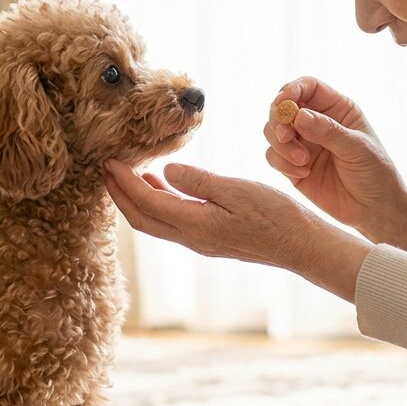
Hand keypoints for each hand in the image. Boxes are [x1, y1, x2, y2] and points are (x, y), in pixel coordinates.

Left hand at [102, 159, 371, 299]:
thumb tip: (165, 171)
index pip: (146, 202)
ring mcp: (200, 241)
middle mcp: (192, 238)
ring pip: (155, 222)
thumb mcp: (237, 190)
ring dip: (135, 200)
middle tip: (105, 168)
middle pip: (142, 218)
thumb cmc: (275, 215)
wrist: (301, 245)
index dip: (122, 182)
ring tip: (127, 174)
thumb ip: (198, 182)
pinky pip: (171, 222)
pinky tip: (162, 185)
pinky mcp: (210, 239)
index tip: (108, 160)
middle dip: (119, 194)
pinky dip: (157, 203)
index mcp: (195, 224)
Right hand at [264, 76, 406, 255]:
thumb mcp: (357, 149)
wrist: (375, 210)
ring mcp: (303, 144)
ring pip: (272, 131)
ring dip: (280, 145)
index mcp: (337, 109)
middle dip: (278, 119)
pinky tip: (304, 173)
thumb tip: (298, 115)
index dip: (291, 90)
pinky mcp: (292, 166)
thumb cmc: (375, 173)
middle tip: (286, 136)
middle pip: (282, 107)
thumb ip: (329, 131)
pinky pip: (273, 157)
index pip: (308, 87)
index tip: (283, 104)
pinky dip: (282, 163)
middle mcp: (316, 122)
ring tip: (303, 161)